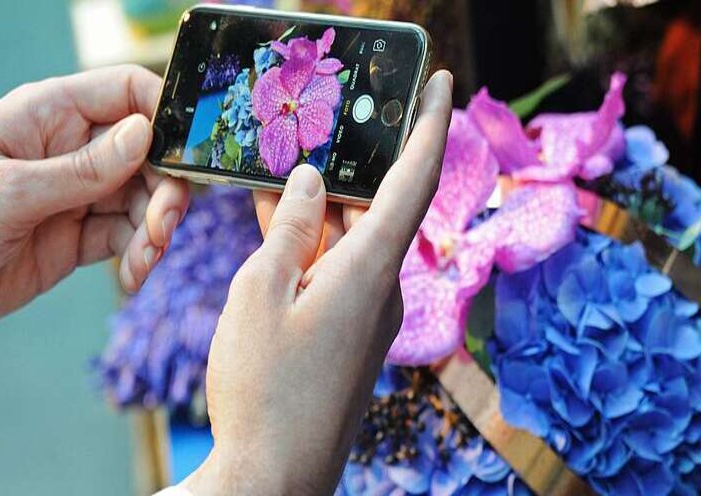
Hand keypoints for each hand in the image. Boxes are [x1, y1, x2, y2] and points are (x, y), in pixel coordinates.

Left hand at [0, 65, 188, 315]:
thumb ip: (83, 168)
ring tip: (144, 261)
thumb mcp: (12, 192)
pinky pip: (129, 238)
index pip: (126, 92)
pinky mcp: (83, 235)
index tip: (187, 151)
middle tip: (163, 228)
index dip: (163, 114)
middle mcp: (74, 149)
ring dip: (155, 232)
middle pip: (148, 156)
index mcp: (52, 115)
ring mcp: (81, 193)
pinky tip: (134, 275)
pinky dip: (140, 256)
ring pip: (145, 201)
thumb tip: (146, 134)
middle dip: (164, 192)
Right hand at [182, 70, 452, 495]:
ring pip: (349, 241)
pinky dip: (313, 248)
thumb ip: (288, 229)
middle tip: (312, 136)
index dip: (430, 123)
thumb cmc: (263, 387)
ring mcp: (370, 314)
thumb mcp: (259, 293)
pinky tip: (278, 233)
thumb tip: (307, 181)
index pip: (414, 178)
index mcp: (369, 269)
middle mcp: (383, 288)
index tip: (441, 80)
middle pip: (374, 207)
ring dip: (317, 211)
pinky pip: (339, 273)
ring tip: (274, 180)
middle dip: (344, 170)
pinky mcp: (353, 335)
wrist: (274, 476)